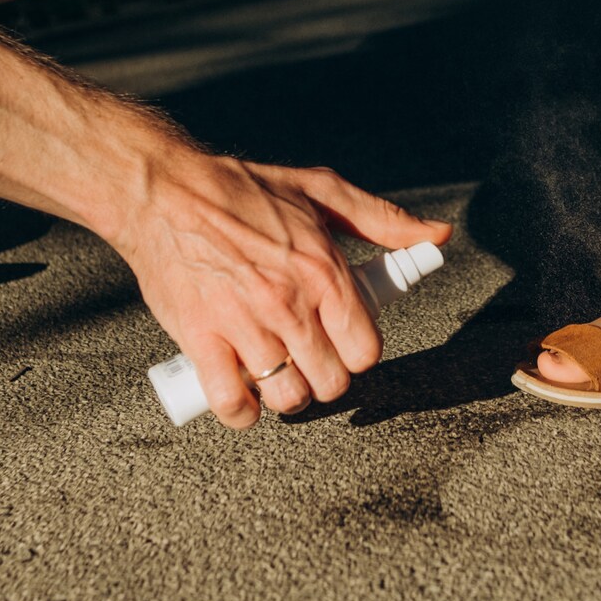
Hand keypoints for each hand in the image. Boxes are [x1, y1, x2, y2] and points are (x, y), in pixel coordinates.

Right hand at [109, 141, 451, 428]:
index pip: (366, 349)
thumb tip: (436, 234)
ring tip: (277, 370)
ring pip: (287, 396)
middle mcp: (289, 302)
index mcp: (323, 269)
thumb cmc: (241, 189)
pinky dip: (242, 411)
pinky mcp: (201, 340)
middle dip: (325, 376)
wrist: (163, 192)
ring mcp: (244, 325)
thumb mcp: (320, 190)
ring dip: (286, 393)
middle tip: (309, 356)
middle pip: (331, 381)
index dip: (358, 352)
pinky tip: (244, 393)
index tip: (343, 341)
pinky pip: (233, 403)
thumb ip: (382, 219)